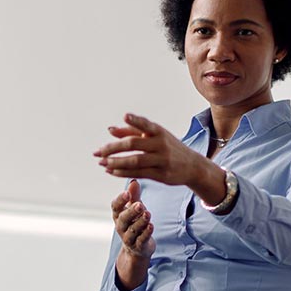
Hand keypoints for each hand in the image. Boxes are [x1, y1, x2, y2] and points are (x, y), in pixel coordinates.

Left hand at [94, 113, 224, 203]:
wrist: (192, 166)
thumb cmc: (168, 148)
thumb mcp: (154, 136)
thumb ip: (131, 132)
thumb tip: (110, 130)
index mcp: (158, 131)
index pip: (145, 124)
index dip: (135, 120)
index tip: (125, 116)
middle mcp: (161, 144)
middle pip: (134, 144)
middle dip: (113, 148)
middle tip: (98, 152)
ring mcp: (162, 160)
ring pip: (135, 161)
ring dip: (116, 162)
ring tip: (102, 163)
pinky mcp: (162, 174)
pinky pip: (139, 173)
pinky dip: (123, 172)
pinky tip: (111, 171)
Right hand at [111, 181, 153, 290]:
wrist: (138, 248)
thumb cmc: (135, 223)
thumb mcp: (134, 209)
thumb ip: (134, 196)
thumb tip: (134, 180)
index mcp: (118, 215)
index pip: (115, 207)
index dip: (120, 200)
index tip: (126, 193)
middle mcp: (121, 226)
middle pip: (124, 219)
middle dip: (131, 211)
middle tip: (139, 204)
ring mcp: (129, 237)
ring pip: (133, 230)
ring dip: (140, 222)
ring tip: (148, 214)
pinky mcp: (138, 246)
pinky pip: (141, 239)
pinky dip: (146, 233)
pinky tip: (151, 226)